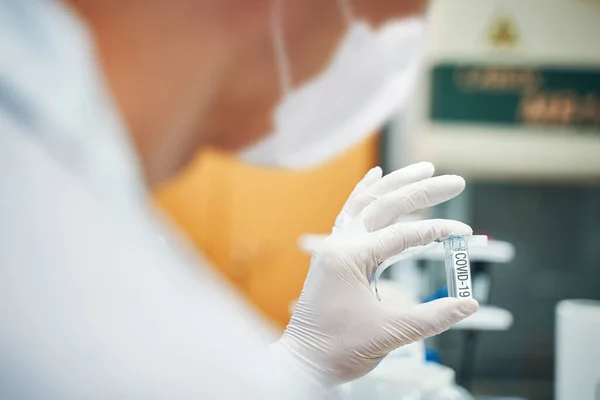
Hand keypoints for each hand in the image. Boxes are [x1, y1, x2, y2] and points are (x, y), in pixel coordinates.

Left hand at [272, 162, 477, 386]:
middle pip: (384, 206)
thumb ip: (433, 317)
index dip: (437, 231)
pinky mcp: (334, 254)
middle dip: (421, 190)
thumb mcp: (391, 333)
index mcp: (350, 258)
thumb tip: (469, 305)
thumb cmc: (338, 349)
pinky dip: (365, 194)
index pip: (402, 235)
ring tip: (422, 169)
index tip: (464, 232)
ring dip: (394, 185)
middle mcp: (339, 244)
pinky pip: (350, 214)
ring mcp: (334, 246)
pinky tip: (375, 177)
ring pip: (365, 203)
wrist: (304, 361)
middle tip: (454, 182)